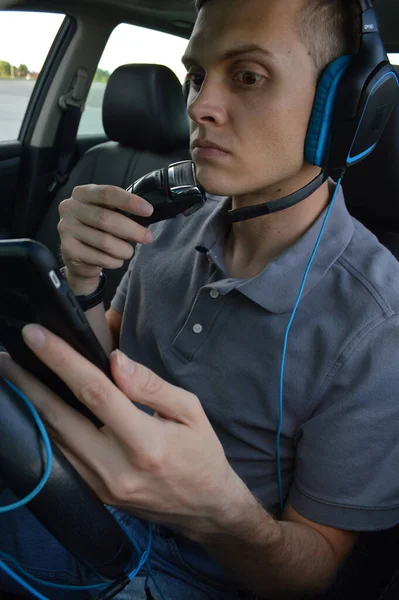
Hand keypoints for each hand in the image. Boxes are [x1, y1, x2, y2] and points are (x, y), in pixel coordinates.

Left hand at [0, 325, 248, 541]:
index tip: (36, 335)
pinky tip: (34, 411)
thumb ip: (151, 386)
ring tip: (13, 379)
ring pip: (53, 441)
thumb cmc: (201, 453)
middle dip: (28, 383)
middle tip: (5, 357)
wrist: (204, 508)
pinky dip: (43, 432)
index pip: (95, 392)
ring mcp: (100, 487)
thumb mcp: (191, 411)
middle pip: (59, 418)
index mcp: (145, 443)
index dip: (63, 361)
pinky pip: (60, 460)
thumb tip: (115, 361)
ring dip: (29, 407)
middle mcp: (115, 468)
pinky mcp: (93, 496)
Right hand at [58, 184, 153, 293]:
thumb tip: (146, 214)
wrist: (76, 257)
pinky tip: (116, 260)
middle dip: (132, 230)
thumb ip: (120, 210)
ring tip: (128, 252)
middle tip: (147, 237)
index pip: (107, 193)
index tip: (148, 210)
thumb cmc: (96, 231)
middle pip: (105, 218)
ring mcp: (66, 229)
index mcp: (82, 193)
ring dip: (123, 249)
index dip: (129, 202)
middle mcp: (70, 208)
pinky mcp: (68, 250)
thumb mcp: (106, 213)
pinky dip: (114, 261)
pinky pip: (100, 257)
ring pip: (104, 241)